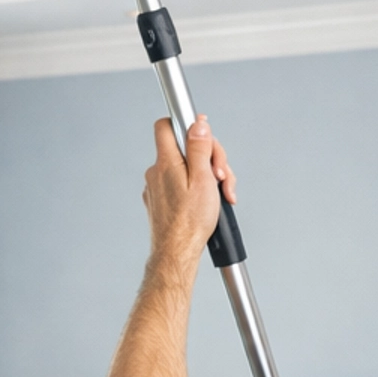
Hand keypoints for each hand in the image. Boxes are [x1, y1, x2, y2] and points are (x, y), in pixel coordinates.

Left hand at [143, 115, 236, 269]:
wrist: (177, 252)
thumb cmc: (191, 222)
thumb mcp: (203, 179)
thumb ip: (199, 149)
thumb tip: (197, 125)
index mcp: (166, 163)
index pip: (166, 126)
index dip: (184, 124)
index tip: (202, 132)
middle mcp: (156, 172)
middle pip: (183, 149)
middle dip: (208, 158)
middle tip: (220, 175)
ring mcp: (156, 187)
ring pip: (184, 168)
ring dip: (206, 177)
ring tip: (220, 195)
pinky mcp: (160, 200)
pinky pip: (179, 185)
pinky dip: (195, 189)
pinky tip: (207, 203)